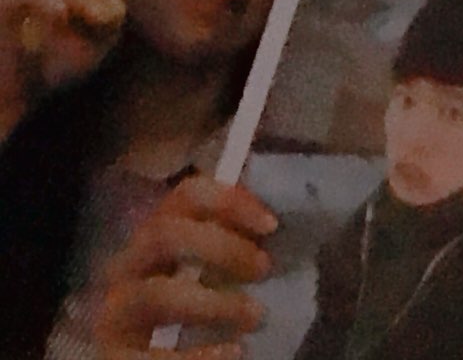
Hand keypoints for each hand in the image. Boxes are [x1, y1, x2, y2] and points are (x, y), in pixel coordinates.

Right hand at [95, 174, 276, 358]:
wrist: (150, 356)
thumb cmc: (189, 305)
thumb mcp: (204, 267)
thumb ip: (228, 242)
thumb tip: (272, 226)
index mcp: (155, 233)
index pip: (187, 195)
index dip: (230, 201)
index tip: (271, 225)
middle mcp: (128, 264)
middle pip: (165, 234)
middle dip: (222, 247)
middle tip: (264, 269)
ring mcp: (115, 310)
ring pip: (159, 294)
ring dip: (215, 303)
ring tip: (256, 316)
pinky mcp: (114, 354)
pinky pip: (154, 355)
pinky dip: (201, 354)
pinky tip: (236, 352)